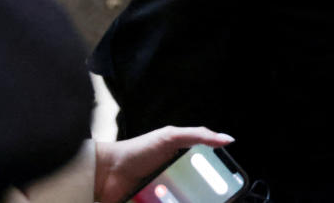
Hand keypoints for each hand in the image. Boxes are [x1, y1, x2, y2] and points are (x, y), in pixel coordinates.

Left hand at [94, 126, 233, 202]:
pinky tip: (168, 201)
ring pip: (182, 200)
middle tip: (203, 196)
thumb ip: (198, 136)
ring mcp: (163, 195)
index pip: (205, 172)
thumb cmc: (137, 150)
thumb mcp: (170, 137)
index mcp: (180, 161)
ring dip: (184, 200)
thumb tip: (227, 139)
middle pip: (194, 192)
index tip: (225, 186)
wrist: (106, 172)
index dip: (215, 179)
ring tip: (183, 198)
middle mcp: (173, 179)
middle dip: (198, 195)